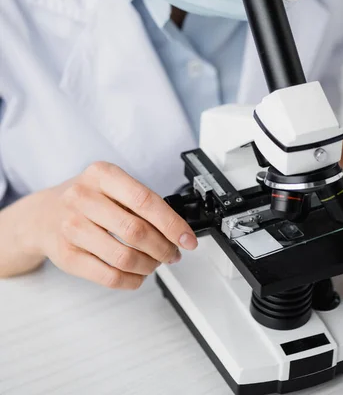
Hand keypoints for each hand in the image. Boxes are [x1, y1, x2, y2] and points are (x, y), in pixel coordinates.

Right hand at [28, 162, 197, 288]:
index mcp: (101, 174)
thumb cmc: (86, 199)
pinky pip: (108, 276)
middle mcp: (83, 197)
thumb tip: (177, 229)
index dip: (172, 224)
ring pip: (124, 257)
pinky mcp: (66, 256)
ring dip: (149, 265)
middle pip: (136, 231)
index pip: (145, 201)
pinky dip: (131, 280)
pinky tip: (137, 275)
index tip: (187, 239)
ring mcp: (71, 227)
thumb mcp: (110, 185)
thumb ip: (140, 201)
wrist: (42, 215)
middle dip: (163, 248)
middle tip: (172, 253)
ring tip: (155, 263)